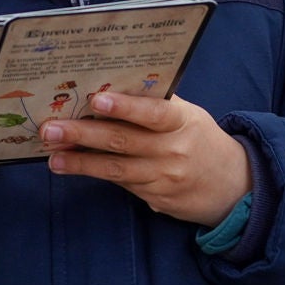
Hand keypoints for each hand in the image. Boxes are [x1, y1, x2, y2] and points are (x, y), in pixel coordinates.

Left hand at [41, 92, 251, 226]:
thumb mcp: (188, 117)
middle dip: (83, 133)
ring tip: (53, 155)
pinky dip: (94, 173)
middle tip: (51, 127)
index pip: (154, 112)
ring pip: (116, 169)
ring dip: (80, 161)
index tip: (96, 99)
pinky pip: (120, 184)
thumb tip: (114, 85)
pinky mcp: (155, 199)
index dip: (125, 107)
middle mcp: (173, 151)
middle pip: (124, 141)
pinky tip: (70, 166)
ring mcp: (163, 178)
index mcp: (184, 121)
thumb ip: (157, 104)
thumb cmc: (201, 140)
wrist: (233, 187)